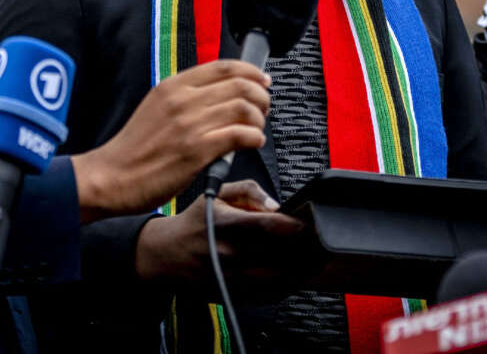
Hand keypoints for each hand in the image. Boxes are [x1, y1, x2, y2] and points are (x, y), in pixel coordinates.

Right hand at [71, 59, 270, 220]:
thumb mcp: (156, 107)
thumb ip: (184, 98)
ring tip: (255, 131)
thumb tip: (218, 96)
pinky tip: (251, 144)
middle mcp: (182, 100)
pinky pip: (240, 135)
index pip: (224, 66)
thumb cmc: (133, 149)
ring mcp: (190, 124)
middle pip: (240, 84)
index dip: (251, 72)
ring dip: (259, 120)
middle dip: (261, 97)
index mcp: (173, 86)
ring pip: (244, 108)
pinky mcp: (196, 151)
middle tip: (262, 110)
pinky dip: (255, 138)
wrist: (111, 176)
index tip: (262, 81)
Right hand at [134, 180, 302, 283]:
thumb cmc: (194, 222)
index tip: (309, 224)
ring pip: (280, 279)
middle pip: (280, 255)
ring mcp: (231, 278)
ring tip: (316, 259)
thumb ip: (248, 190)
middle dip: (306, 249)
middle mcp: (228, 253)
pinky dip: (289, 286)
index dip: (294, 227)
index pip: (267, 226)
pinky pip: (271, 295)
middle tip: (321, 241)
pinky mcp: (234, 295)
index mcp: (224, 224)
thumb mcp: (215, 193)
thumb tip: (276, 205)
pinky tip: (297, 275)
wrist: (165, 256)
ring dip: (303, 270)